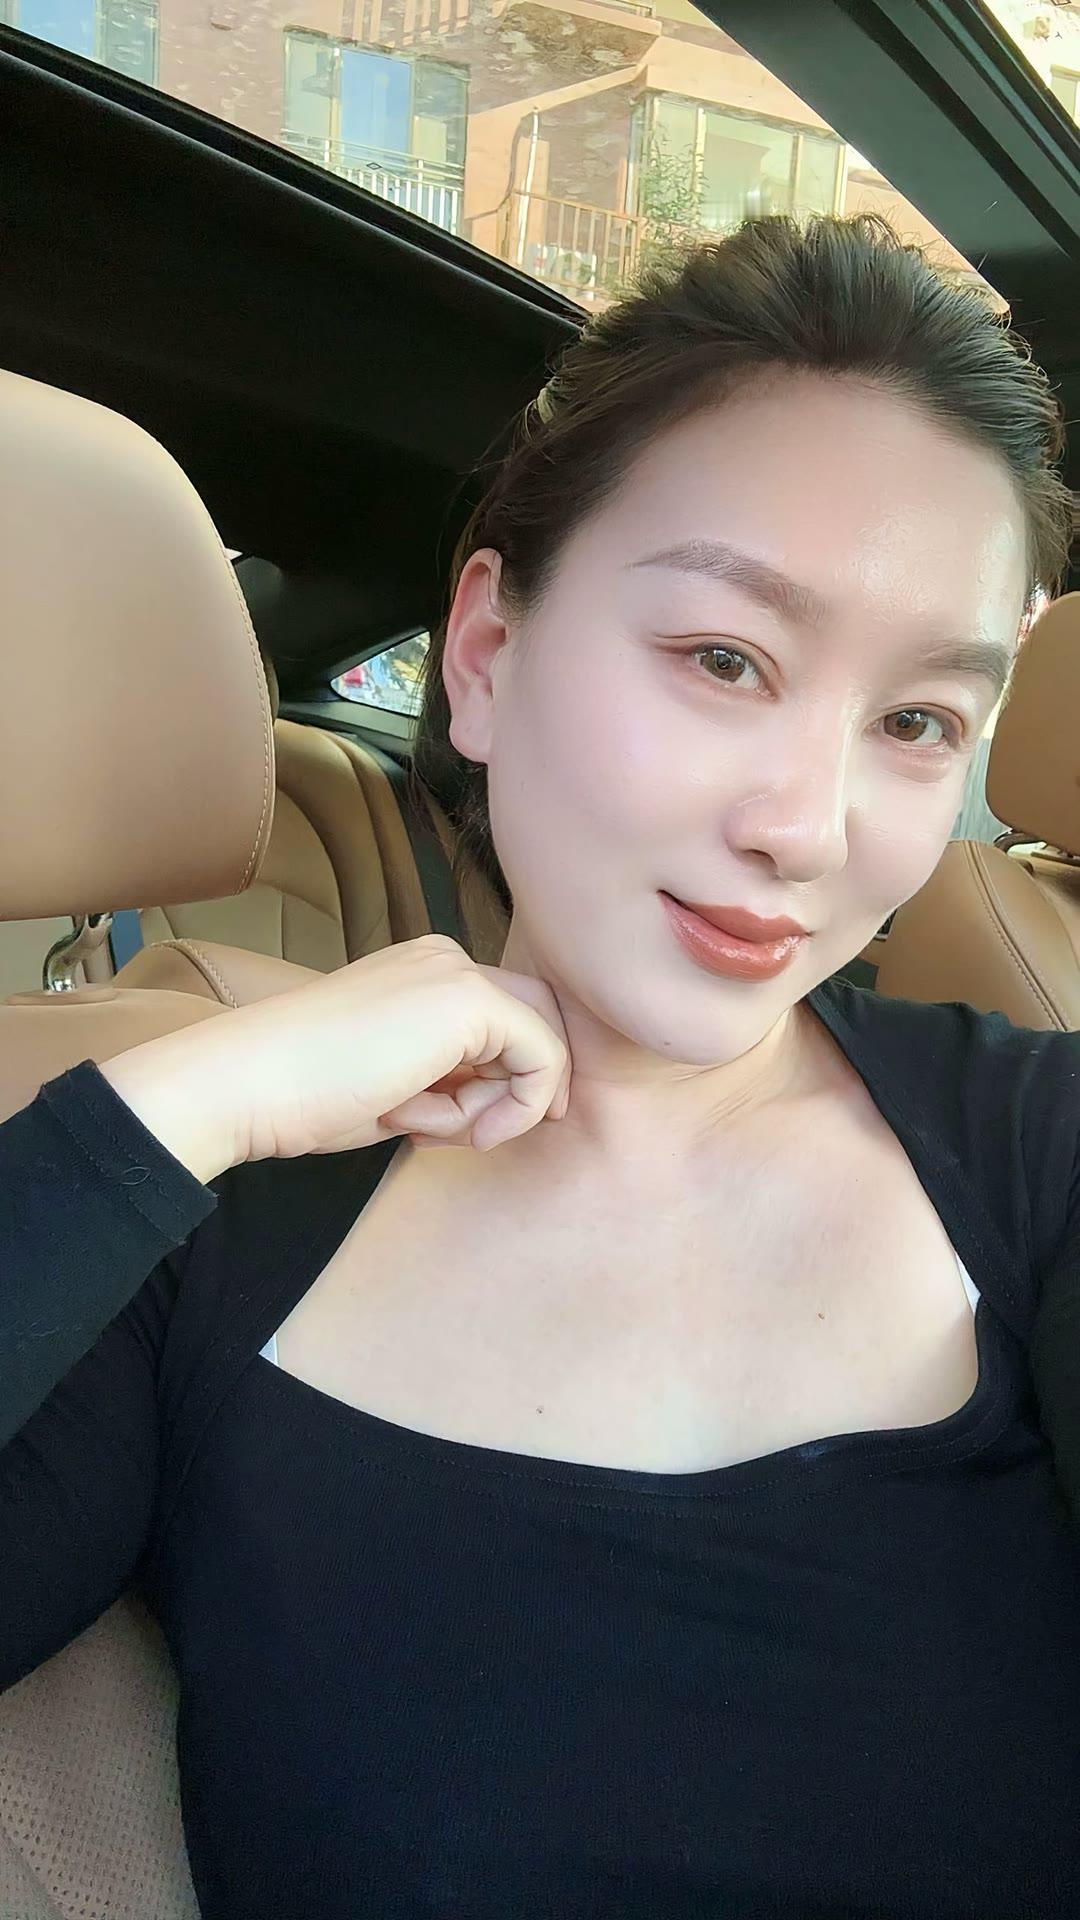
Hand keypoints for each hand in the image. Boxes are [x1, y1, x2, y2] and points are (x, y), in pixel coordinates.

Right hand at [99, 936, 570, 1181]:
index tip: (472, 1130)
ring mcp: (457, 973)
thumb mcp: (395, 1086)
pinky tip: (456, 1129)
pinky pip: (542, 1059)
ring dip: (499, 1105)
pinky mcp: (469, 1000)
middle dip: (518, 1088)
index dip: (507, 1081)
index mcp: (422, 972)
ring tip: (426, 1126)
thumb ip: (451, 1082)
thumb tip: (503, 1105)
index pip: (507, 1020)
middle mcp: (445, 959)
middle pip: (537, 1022)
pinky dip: (515, 1108)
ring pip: (540, 1043)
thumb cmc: (304, 1095)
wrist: (249, 1084)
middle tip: (475, 1135)